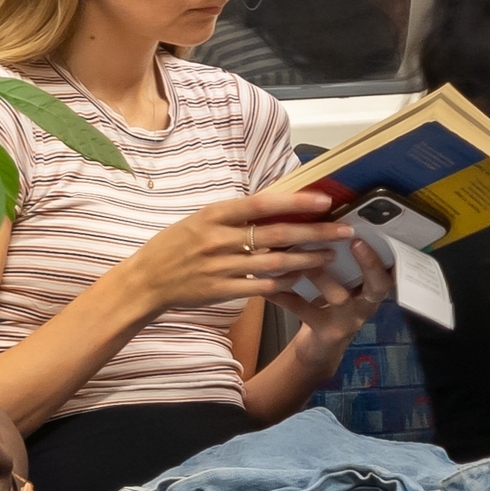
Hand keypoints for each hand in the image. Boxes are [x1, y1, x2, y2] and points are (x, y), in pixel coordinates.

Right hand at [125, 190, 340, 315]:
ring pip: (274, 263)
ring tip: (331, 255)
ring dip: (307, 260)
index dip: (296, 201)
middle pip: (276, 234)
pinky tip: (301, 278)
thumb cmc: (173, 247)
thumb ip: (233, 215)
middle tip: (344, 230)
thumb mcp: (199, 220)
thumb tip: (274, 204)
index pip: (261, 204)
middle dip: (315, 232)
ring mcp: (220, 267)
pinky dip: (284, 283)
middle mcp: (218, 240)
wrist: (145, 281)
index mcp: (213, 215)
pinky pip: (261, 287)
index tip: (325, 200)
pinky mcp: (221, 291)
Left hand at [272, 236, 395, 357]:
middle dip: (369, 263)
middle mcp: (366, 304)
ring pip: (339, 296)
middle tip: (355, 242)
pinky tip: (266, 285)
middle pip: (378, 285)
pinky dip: (284, 296)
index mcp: (371, 289)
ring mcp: (348, 320)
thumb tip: (319, 222)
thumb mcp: (341, 285)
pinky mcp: (326, 331)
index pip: (387, 271)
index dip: (379, 255)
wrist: (320, 348)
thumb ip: (337, 260)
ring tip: (302, 260)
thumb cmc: (329, 306)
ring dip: (320, 276)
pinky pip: (304, 310)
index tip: (365, 235)